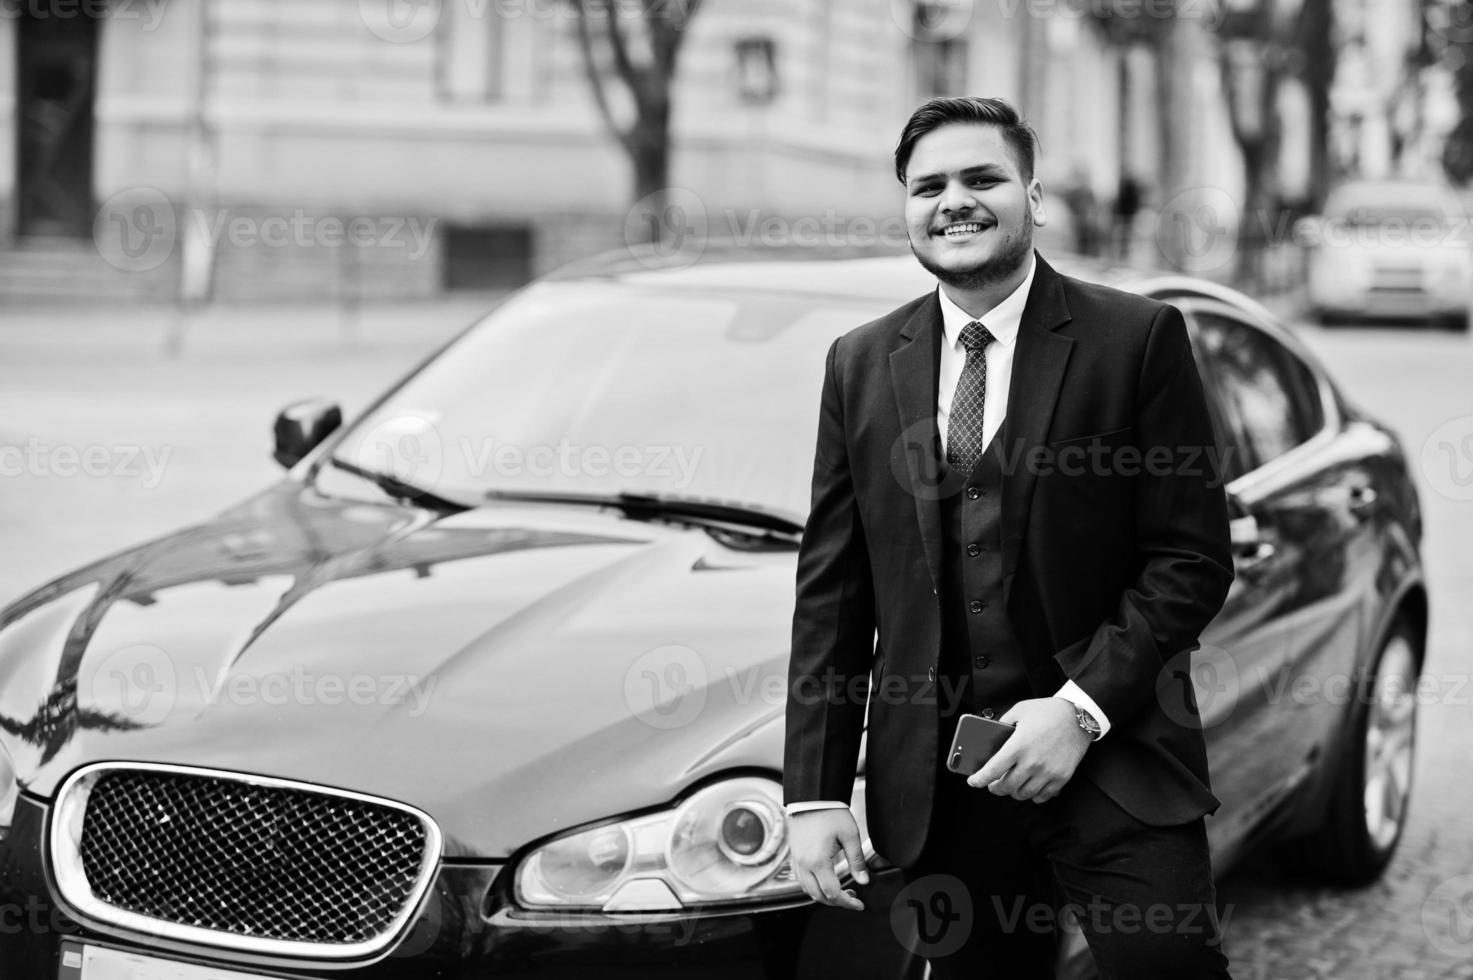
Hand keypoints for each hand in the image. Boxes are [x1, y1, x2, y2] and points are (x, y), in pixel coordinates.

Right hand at [786, 808, 869, 911]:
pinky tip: (826, 880)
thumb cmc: (831, 813)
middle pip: (818, 896)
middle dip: (837, 902)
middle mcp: (804, 864)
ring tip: (841, 891)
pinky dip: (814, 886)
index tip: (859, 905)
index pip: (833, 893)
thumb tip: (864, 882)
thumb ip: (857, 861)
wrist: (811, 797)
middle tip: (853, 899)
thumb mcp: (850, 836)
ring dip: (824, 895)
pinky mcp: (794, 855)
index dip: (847, 903)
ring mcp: (797, 861)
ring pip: (808, 890)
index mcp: (818, 861)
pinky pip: (802, 880)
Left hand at [966, 698, 1091, 802]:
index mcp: (1018, 746)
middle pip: (1006, 787)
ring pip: (1023, 794)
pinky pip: (1043, 796)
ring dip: (1013, 792)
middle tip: (992, 785)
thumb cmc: (1049, 711)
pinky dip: (1033, 795)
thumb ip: (1003, 723)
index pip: (992, 770)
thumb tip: (993, 734)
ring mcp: (1048, 772)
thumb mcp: (1020, 710)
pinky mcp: (1062, 777)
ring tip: (1011, 786)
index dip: (979, 779)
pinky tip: (1030, 787)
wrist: (1079, 716)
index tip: (973, 782)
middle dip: (995, 788)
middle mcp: (1032, 762)